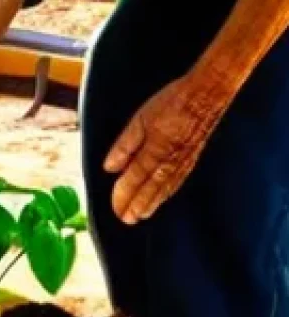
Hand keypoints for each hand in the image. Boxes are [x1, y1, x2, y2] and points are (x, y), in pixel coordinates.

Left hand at [105, 75, 222, 224]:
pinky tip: (163, 198)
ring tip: (141, 215)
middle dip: (137, 206)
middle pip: (150, 190)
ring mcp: (183, 163)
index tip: (115, 208)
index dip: (124, 195)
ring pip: (164, 189)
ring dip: (152, 204)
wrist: (205, 96)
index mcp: (154, 152)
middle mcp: (169, 163)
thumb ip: (125, 145)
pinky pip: (177, 183)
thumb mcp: (139, 119)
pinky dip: (167, 194)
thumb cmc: (170, 103)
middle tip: (126, 220)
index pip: (135, 180)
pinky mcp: (192, 159)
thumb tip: (110, 167)